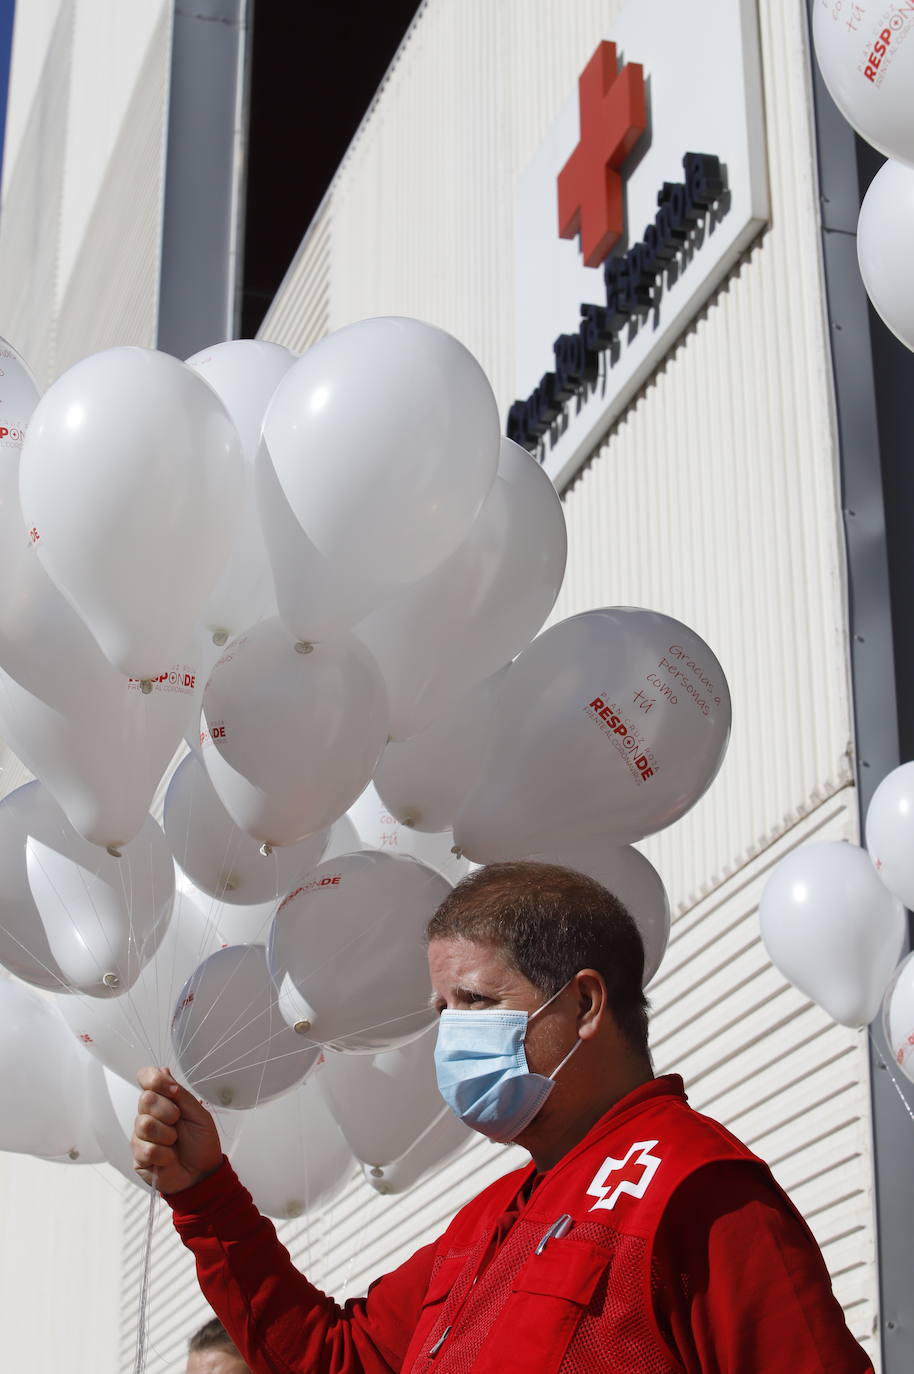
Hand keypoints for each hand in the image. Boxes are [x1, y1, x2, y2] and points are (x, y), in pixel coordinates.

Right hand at [132, 1066, 222, 1193]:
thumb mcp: (198, 1114)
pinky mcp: (138, 1157)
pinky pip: (145, 1149)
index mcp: (163, 1101)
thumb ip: (181, 1094)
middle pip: (145, 1099)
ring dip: (167, 1135)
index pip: (146, 1077)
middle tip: (178, 1122)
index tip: (172, 1091)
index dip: (154, 1079)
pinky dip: (164, 1154)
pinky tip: (170, 1158)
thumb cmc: (202, 1143)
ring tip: (175, 1142)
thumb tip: (163, 1070)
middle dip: (168, 1112)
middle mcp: (148, 1115)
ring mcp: (141, 1136)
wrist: (203, 1174)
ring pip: (144, 1124)